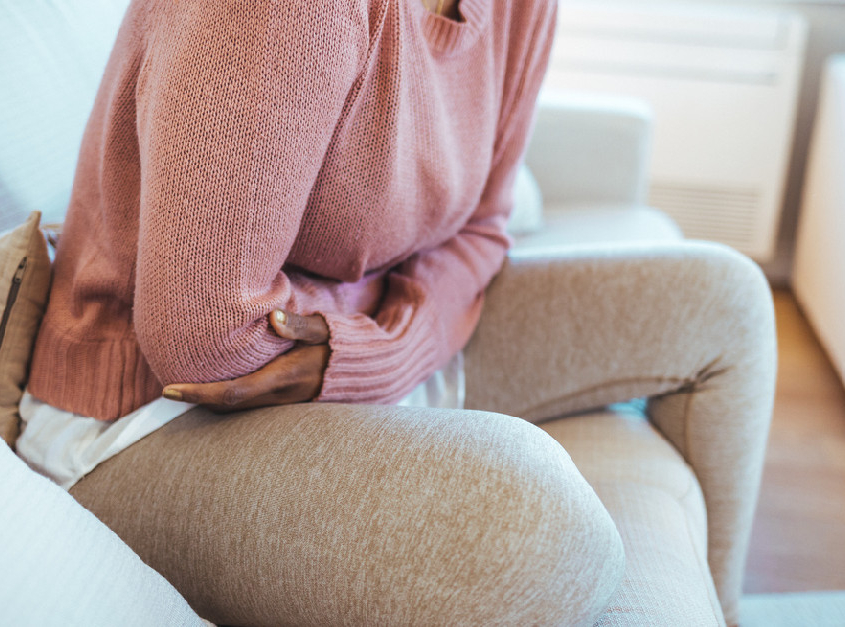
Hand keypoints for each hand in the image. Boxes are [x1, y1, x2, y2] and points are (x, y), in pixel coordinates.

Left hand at [161, 310, 329, 411]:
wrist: (362, 371)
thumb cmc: (340, 346)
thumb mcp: (324, 330)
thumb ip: (299, 324)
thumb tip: (273, 316)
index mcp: (283, 378)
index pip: (232, 393)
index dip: (198, 394)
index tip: (169, 389)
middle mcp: (278, 396)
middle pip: (226, 406)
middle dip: (196, 399)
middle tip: (167, 388)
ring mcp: (280, 403)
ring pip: (235, 408)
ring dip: (209, 400)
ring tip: (183, 385)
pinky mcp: (282, 402)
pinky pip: (246, 403)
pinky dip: (225, 397)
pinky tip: (214, 383)